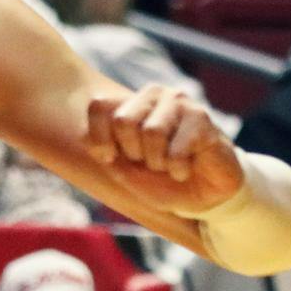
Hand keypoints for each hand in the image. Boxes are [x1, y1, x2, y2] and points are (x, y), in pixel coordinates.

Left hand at [86, 84, 242, 215]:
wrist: (203, 196)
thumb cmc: (162, 180)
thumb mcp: (125, 171)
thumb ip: (106, 152)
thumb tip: (88, 137)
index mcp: (131, 102)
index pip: (99, 106)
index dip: (100, 140)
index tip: (113, 158)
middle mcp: (154, 94)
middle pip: (122, 120)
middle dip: (134, 154)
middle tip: (151, 163)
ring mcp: (180, 102)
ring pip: (152, 132)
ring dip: (158, 162)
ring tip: (170, 165)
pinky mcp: (202, 118)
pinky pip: (177, 149)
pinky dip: (178, 169)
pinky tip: (186, 169)